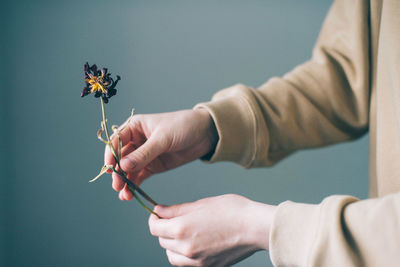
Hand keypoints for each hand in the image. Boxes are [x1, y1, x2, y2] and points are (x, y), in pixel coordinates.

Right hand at [104, 109, 217, 199]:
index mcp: (134, 127)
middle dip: (117, 172)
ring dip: (124, 181)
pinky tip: (130, 194)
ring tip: (124, 195)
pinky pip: (139, 176)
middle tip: (117, 185)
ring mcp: (144, 155)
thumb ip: (144, 153)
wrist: (205, 133)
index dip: (110, 155)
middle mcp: (136, 141)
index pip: (115, 141)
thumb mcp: (163, 138)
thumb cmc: (183, 126)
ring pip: (128, 170)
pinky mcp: (153, 166)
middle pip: (120, 158)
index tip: (110, 168)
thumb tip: (123, 166)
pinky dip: (134, 185)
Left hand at [148, 194, 276, 266]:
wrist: (255, 227)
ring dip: (171, 244)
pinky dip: (183, 255)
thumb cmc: (232, 211)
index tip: (158, 214)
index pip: (154, 228)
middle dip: (164, 229)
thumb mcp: (201, 204)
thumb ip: (176, 210)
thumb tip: (159, 211)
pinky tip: (194, 243)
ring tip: (184, 232)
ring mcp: (196, 261)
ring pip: (171, 255)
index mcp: (182, 229)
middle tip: (174, 219)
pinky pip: (185, 263)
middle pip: (161, 241)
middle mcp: (186, 248)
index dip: (154, 219)